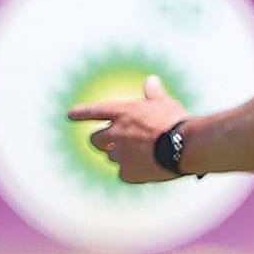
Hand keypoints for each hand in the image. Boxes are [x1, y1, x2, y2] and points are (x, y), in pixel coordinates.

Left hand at [67, 75, 188, 182]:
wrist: (183, 147)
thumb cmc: (175, 121)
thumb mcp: (163, 102)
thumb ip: (153, 93)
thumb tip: (151, 80)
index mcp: (122, 113)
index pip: (93, 112)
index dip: (80, 113)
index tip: (69, 115)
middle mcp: (115, 133)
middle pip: (95, 140)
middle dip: (102, 141)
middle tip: (113, 142)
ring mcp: (120, 154)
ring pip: (111, 157)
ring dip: (120, 155)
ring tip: (140, 154)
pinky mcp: (128, 173)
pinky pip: (124, 173)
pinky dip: (131, 171)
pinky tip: (146, 168)